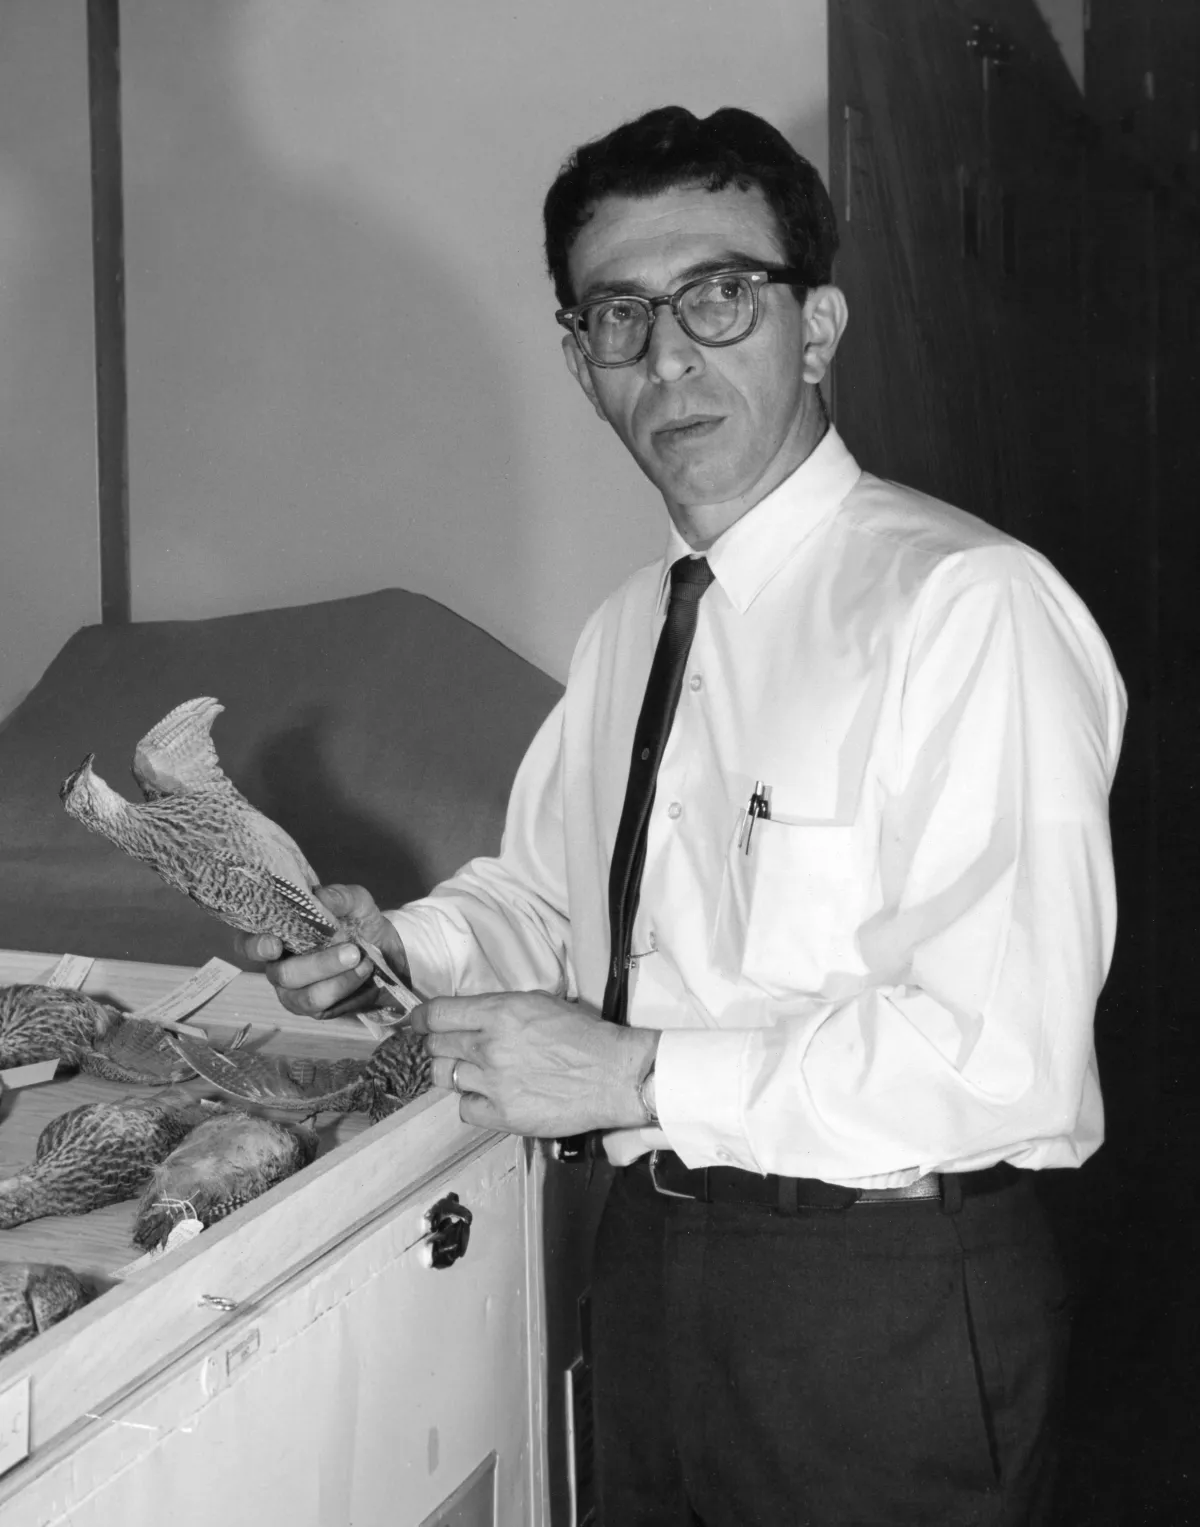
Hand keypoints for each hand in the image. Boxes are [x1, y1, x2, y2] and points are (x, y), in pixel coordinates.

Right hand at [235, 883, 410, 1019]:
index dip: (255, 946)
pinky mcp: (315, 1009)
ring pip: (305, 997)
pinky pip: (326, 1007)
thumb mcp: (356, 901)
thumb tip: (322, 897)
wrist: (385, 948)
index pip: (247, 943)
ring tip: (365, 964)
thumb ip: (340, 897)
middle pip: (281, 974)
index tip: (275, 945)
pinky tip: (365, 974)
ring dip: (338, 982)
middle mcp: (279, 965)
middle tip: (352, 951)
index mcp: (277, 935)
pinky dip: (349, 990)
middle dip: (318, 965)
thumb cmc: (357, 921)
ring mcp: (295, 991)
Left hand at [410, 990, 658, 1136]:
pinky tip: (488, 1095)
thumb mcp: (540, 1003)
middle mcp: (489, 1046)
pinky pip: (464, 1108)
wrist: (614, 1075)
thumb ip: (500, 1009)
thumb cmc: (585, 1035)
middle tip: (450, 1048)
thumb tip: (472, 1015)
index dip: (421, 1018)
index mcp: (499, 1012)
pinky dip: (471, 1101)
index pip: (438, 1014)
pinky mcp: (502, 1115)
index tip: (417, 1023)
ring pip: (443, 1076)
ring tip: (473, 1072)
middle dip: (437, 1045)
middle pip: (436, 1046)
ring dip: (453, 1072)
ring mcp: (493, 1083)